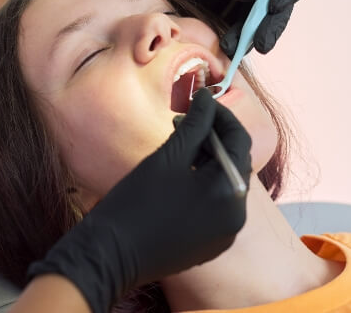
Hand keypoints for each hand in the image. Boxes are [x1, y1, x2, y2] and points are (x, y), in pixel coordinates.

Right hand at [27, 89, 250, 312]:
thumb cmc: (138, 201)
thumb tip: (208, 97)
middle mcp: (237, 215)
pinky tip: (182, 171)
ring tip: (180, 142)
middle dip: (214, 135)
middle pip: (234, 161)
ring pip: (225, 181)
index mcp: (231, 191)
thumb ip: (195, 123)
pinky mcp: (211, 243)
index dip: (222, 115)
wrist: (110, 254)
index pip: (239, 140)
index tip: (201, 100)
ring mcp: (225, 233)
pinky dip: (204, 181)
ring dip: (208, 157)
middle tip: (186, 119)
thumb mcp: (170, 155)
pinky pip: (217, 202)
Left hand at [113, 0, 312, 55]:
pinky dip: (242, 44)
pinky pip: (254, 37)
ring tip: (234, 47)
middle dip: (275, 24)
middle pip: (287, 3)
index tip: (274, 4)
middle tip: (262, 42)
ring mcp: (261, 6)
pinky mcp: (249, 25)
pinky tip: (228, 47)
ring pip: (272, 25)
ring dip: (257, 38)